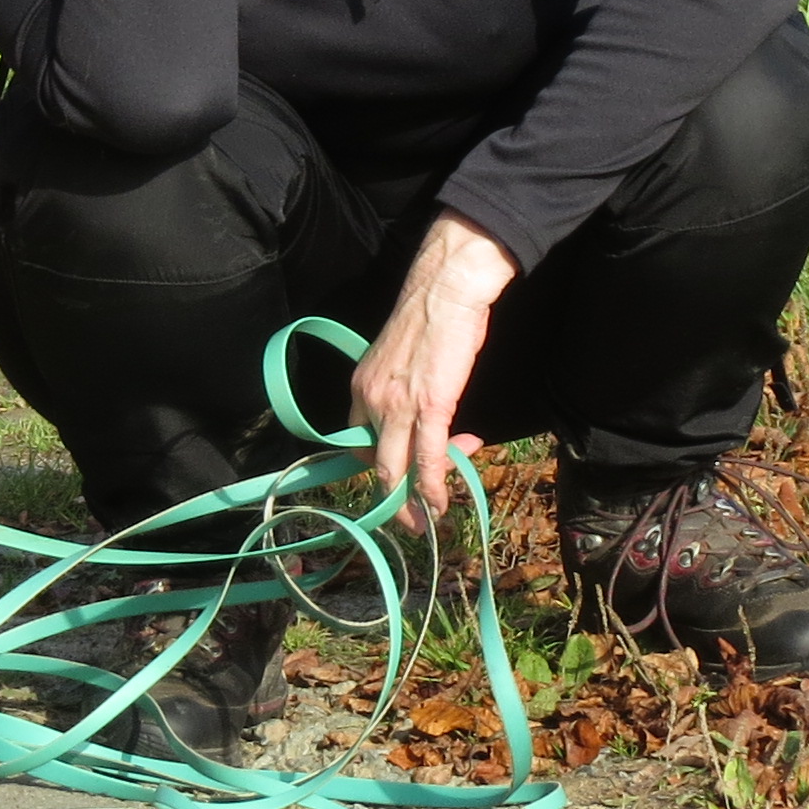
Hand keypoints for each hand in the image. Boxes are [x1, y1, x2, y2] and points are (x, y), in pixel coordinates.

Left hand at [353, 213, 517, 529]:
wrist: (447, 290)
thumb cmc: (434, 320)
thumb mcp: (405, 362)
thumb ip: (406, 394)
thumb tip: (430, 421)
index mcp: (361, 388)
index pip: (361, 442)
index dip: (385, 465)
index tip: (408, 475)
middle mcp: (370, 400)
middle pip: (373, 464)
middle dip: (390, 498)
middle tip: (409, 519)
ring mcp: (397, 406)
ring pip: (396, 470)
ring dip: (411, 503)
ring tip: (427, 519)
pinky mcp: (430, 407)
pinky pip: (427, 460)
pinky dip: (432, 488)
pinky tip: (440, 503)